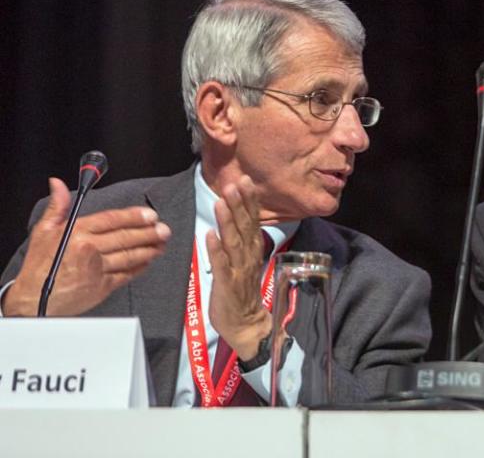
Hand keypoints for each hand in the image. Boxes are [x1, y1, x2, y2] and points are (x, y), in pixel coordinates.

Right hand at [2, 178, 170, 316]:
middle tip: (164, 229)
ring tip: (162, 243)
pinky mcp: (102, 287)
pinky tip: (148, 261)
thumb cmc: (40, 266)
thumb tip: (58, 184)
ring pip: (130, 256)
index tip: (150, 214)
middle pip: (126, 237)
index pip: (112, 220)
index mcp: (77, 233)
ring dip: (149, 249)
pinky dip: (139, 267)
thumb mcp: (43, 231)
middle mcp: (89, 249)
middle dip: (149, 232)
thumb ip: (58, 206)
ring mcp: (97, 269)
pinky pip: (126, 275)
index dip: (134, 216)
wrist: (33, 300)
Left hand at [206, 175, 270, 360]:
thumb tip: (238, 217)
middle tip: (235, 183)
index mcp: (252, 250)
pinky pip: (221, 265)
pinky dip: (215, 249)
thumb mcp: (245, 261)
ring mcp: (238, 270)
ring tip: (222, 201)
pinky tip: (209, 234)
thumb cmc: (241, 292)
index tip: (246, 180)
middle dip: (239, 204)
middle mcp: (248, 256)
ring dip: (227, 220)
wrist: (246, 325)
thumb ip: (242, 240)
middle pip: (244, 226)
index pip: (252, 220)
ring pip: (233, 241)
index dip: (249, 201)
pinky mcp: (227, 284)